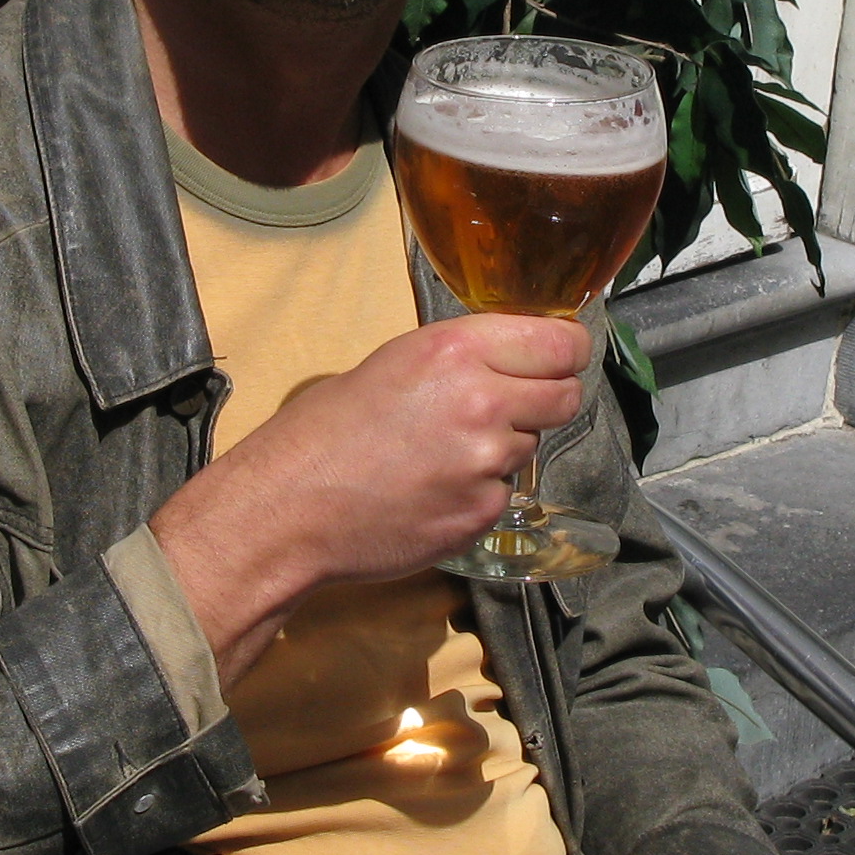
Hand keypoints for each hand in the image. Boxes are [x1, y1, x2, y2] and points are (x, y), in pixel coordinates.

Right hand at [149, 314, 588, 683]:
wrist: (288, 509)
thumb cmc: (324, 431)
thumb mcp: (394, 362)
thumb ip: (463, 358)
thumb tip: (514, 362)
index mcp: (458, 349)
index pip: (563, 342)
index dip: (565, 351)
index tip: (557, 358)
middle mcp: (483, 401)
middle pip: (566, 395)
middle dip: (545, 399)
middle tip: (505, 407)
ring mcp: (486, 462)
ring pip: (531, 445)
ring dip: (502, 447)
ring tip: (440, 454)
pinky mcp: (482, 512)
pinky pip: (502, 492)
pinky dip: (477, 492)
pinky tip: (430, 491)